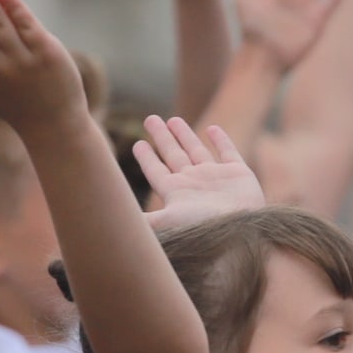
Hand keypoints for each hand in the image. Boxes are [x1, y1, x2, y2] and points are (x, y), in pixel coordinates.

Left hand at [137, 116, 264, 230]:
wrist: (243, 233)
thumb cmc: (204, 226)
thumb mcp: (167, 220)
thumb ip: (142, 219)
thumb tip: (108, 218)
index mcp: (175, 192)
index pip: (156, 170)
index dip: (146, 157)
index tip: (137, 143)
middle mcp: (194, 184)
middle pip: (173, 155)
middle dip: (162, 137)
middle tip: (150, 119)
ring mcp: (216, 179)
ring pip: (197, 151)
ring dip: (185, 135)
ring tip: (173, 120)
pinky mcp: (239, 175)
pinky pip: (228, 152)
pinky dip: (221, 140)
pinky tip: (213, 129)